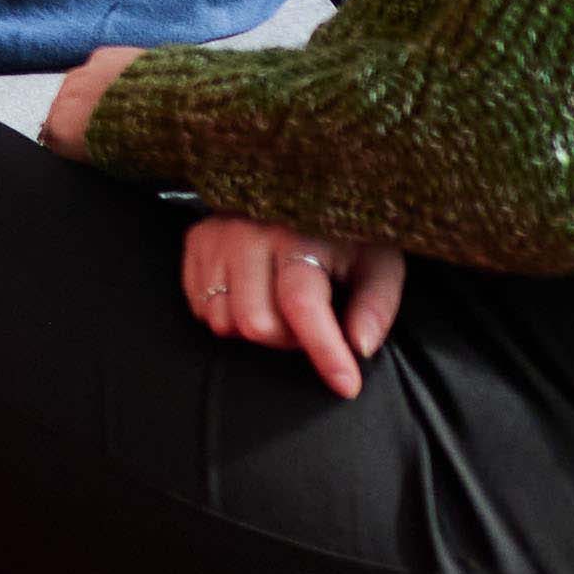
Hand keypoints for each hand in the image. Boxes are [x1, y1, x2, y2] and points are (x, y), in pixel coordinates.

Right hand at [40, 43, 142, 159]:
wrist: (172, 111)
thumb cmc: (145, 144)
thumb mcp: (112, 165)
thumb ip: (92, 156)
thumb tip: (94, 154)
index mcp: (60, 131)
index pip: (53, 138)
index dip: (73, 142)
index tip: (88, 145)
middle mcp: (64, 100)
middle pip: (64, 108)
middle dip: (83, 115)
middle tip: (112, 126)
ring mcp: (81, 74)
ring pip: (81, 85)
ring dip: (96, 93)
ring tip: (125, 103)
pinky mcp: (102, 55)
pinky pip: (101, 66)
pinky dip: (113, 74)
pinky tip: (133, 83)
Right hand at [183, 214, 402, 398]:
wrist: (296, 189)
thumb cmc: (343, 232)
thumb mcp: (378, 260)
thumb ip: (376, 303)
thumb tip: (360, 347)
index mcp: (300, 234)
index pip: (303, 304)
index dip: (324, 350)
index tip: (345, 384)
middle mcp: (248, 233)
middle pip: (256, 323)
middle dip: (288, 340)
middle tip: (309, 324)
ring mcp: (215, 237)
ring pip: (224, 321)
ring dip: (256, 330)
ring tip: (279, 308)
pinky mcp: (195, 242)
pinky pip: (201, 308)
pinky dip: (228, 316)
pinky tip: (252, 296)